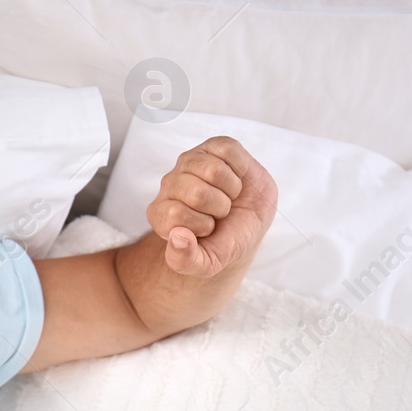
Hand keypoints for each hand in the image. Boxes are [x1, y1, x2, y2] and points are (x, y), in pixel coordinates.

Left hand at [145, 136, 277, 277]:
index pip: (175, 214)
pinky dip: (240, 167)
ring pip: (213, 170)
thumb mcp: (207, 263)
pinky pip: (227, 150)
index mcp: (161, 214)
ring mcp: (190, 162)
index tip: (207, 229)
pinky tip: (236, 177)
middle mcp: (170, 184)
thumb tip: (177, 237)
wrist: (249, 224)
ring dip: (230, 189)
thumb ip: (185, 261)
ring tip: (228, 196)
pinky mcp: (213, 146)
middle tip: (221, 212)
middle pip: (196, 192)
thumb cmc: (225, 241)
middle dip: (219, 208)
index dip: (202, 225)